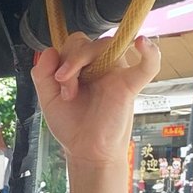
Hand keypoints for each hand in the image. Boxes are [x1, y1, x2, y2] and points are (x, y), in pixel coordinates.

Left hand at [33, 34, 160, 169]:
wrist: (85, 149)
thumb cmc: (71, 124)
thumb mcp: (48, 98)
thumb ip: (42, 74)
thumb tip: (49, 50)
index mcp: (83, 66)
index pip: (75, 44)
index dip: (61, 58)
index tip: (55, 82)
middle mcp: (101, 66)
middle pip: (87, 42)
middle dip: (69, 62)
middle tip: (64, 91)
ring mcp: (116, 73)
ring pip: (106, 45)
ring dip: (81, 61)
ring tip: (71, 91)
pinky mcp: (130, 85)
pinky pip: (148, 65)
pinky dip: (150, 53)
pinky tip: (142, 43)